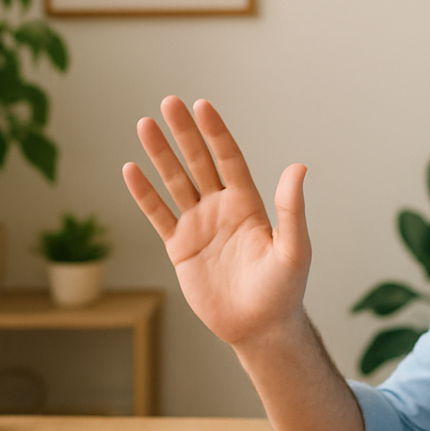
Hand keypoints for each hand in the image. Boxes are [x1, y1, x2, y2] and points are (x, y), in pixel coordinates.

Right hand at [123, 97, 310, 348]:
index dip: (215, 133)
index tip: (202, 105)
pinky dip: (144, 194)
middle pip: (199, 163)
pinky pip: (158, 215)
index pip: (228, 159)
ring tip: (144, 125)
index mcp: (248, 204)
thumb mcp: (293, 249)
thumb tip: (299, 167)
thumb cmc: (283, 290)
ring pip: (175, 183)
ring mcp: (198, 226)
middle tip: (168, 103)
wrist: (259, 327)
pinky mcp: (180, 248)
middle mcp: (221, 209)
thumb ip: (292, 209)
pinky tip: (131, 170)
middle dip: (184, 134)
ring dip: (160, 155)